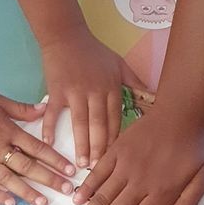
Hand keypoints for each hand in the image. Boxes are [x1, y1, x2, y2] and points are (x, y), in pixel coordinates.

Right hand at [0, 84, 74, 204]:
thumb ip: (21, 109)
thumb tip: (44, 110)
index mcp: (7, 130)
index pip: (37, 147)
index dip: (55, 160)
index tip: (71, 171)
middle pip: (27, 166)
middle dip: (49, 179)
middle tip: (66, 191)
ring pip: (7, 178)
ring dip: (26, 191)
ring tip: (43, 204)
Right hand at [41, 26, 122, 168]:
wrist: (66, 35)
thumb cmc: (94, 51)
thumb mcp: (119, 64)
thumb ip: (134, 82)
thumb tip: (153, 97)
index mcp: (111, 88)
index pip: (116, 119)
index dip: (116, 140)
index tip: (116, 158)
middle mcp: (95, 91)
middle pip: (99, 125)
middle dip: (100, 148)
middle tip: (98, 169)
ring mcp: (74, 91)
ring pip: (80, 122)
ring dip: (81, 144)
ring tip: (81, 164)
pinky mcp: (56, 90)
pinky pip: (53, 112)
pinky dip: (50, 127)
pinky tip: (50, 143)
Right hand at [66, 110, 203, 204]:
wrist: (183, 110)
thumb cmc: (196, 146)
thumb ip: (188, 203)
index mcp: (162, 193)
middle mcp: (139, 183)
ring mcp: (125, 166)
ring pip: (101, 198)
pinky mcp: (116, 150)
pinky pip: (98, 172)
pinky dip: (86, 188)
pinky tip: (75, 203)